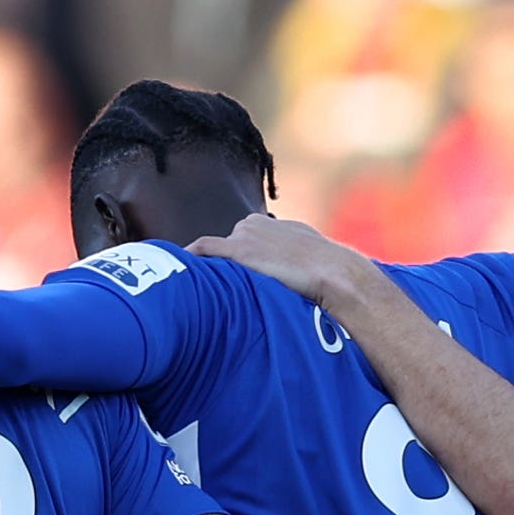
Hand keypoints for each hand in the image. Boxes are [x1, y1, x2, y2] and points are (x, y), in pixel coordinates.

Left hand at [197, 211, 378, 305]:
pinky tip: (178, 269)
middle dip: (221, 265)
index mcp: (272, 225)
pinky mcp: (239, 250)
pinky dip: (190, 257)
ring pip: (214, 251)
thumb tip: (302, 284)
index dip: (236, 260)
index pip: (244, 240)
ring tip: (193, 285)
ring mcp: (245, 236)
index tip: (227, 277)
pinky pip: (205, 249)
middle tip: (210, 290)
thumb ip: (296, 262)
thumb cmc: (330, 271)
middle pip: (227, 245)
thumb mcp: (312, 259)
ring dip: (206, 266)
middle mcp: (255, 224)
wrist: (334, 271)